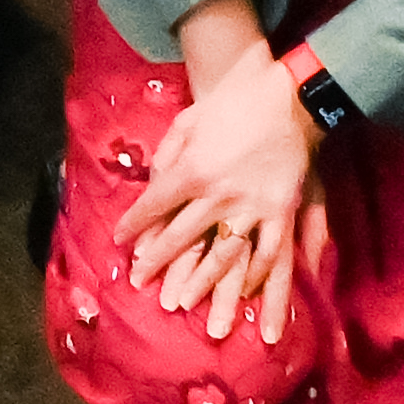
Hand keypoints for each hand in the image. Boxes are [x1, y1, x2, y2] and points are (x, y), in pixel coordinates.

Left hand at [117, 36, 327, 343]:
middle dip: (159, 263)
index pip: (154, 205)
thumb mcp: (187, 123)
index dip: (134, 225)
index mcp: (193, 170)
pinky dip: (259, 280)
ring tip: (188, 309)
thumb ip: (167, 158)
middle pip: (183, 238)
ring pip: (226, 258)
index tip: (120, 244)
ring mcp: (254, 207)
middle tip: (143, 285)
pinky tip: (250, 301)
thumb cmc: (229, 106)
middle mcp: (220, 195)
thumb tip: (154, 186)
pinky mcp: (283, 211)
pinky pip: (271, 253)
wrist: (282, 94)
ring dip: (205, 286)